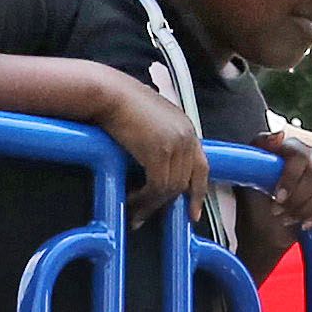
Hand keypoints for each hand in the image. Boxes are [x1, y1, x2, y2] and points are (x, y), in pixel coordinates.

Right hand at [97, 75, 211, 222]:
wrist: (110, 94)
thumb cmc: (121, 105)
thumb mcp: (150, 122)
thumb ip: (160, 140)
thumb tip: (153, 168)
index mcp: (187, 129)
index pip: (201, 167)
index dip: (198, 193)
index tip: (192, 215)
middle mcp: (187, 136)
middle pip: (183, 183)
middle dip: (164, 204)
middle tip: (143, 216)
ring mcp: (175, 144)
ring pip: (170, 188)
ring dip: (151, 204)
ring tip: (134, 211)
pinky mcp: (159, 152)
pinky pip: (157, 186)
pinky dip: (144, 199)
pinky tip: (130, 200)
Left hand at [260, 130, 311, 229]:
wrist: (268, 203)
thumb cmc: (257, 182)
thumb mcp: (251, 165)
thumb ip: (261, 148)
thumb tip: (278, 135)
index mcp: (292, 147)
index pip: (299, 156)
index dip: (290, 178)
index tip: (277, 198)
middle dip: (296, 199)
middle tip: (277, 212)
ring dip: (306, 210)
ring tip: (286, 219)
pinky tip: (305, 224)